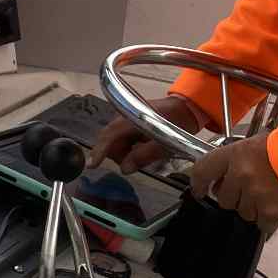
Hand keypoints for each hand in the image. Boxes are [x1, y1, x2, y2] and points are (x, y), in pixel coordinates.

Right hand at [89, 93, 210, 173]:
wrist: (185, 108)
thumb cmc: (177, 123)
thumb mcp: (165, 143)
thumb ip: (144, 155)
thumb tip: (124, 169)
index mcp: (132, 117)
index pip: (110, 135)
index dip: (100, 150)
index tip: (93, 165)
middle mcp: (124, 116)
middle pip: (110, 141)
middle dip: (119, 155)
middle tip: (136, 163)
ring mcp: (124, 119)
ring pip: (115, 142)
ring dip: (125, 153)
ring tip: (144, 155)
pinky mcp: (127, 123)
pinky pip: (122, 140)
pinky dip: (129, 148)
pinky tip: (142, 150)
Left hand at [188, 132, 277, 233]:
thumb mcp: (259, 144)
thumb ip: (239, 161)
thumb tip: (225, 180)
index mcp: (235, 155)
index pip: (203, 171)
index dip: (198, 183)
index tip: (200, 190)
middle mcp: (241, 176)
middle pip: (225, 200)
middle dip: (236, 198)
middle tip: (252, 190)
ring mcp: (255, 197)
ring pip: (244, 214)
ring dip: (255, 209)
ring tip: (272, 196)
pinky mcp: (271, 214)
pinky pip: (263, 225)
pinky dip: (270, 220)